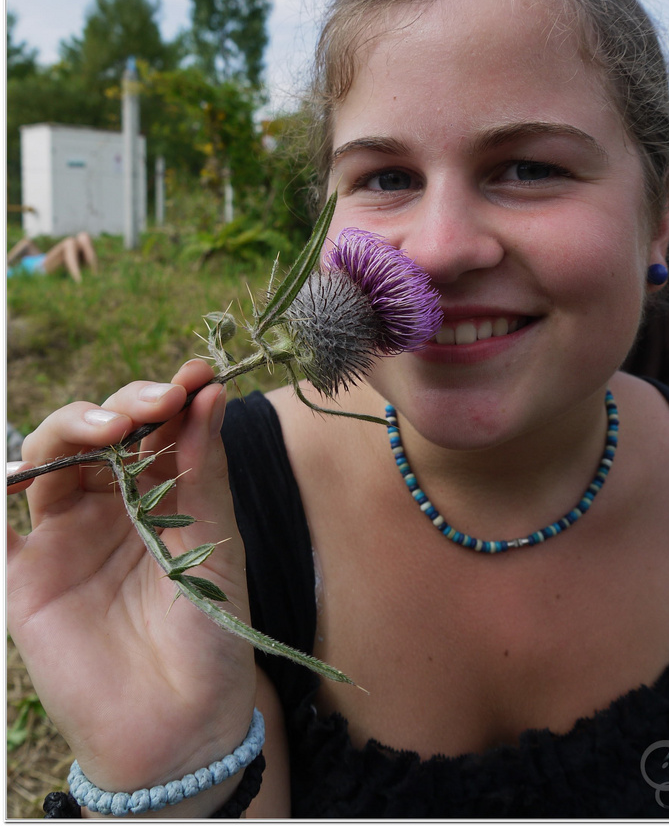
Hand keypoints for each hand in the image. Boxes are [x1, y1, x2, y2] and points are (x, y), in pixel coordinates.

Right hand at [7, 360, 256, 798]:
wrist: (181, 724)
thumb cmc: (210, 632)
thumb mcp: (216, 543)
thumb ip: (202, 469)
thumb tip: (210, 391)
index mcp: (162, 492)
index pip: (157, 426)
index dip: (172, 395)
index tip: (198, 374)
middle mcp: (111, 504)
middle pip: (102, 432)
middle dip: (128, 405)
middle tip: (159, 403)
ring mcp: (66, 536)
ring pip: (52, 459)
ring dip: (75, 428)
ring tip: (111, 427)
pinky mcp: (28, 577)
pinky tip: (6, 471)